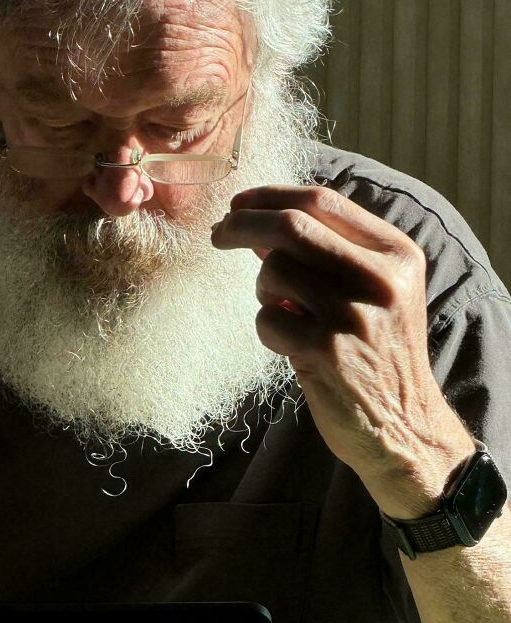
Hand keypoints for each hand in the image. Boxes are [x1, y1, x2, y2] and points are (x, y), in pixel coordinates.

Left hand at [210, 184, 467, 495]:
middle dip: (242, 223)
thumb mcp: (369, 290)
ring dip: (263, 289)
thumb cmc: (377, 350)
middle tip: (218, 233)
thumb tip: (259, 219)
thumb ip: (324, 250)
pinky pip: (266, 319)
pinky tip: (292, 345)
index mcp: (396, 253)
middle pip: (290, 225)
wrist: (403, 427)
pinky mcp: (327, 352)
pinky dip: (267, 328)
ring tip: (286, 311)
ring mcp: (354, 314)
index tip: (238, 203)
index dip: (269, 195)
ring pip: (273, 270)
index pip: (321, 200)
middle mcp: (380, 278)